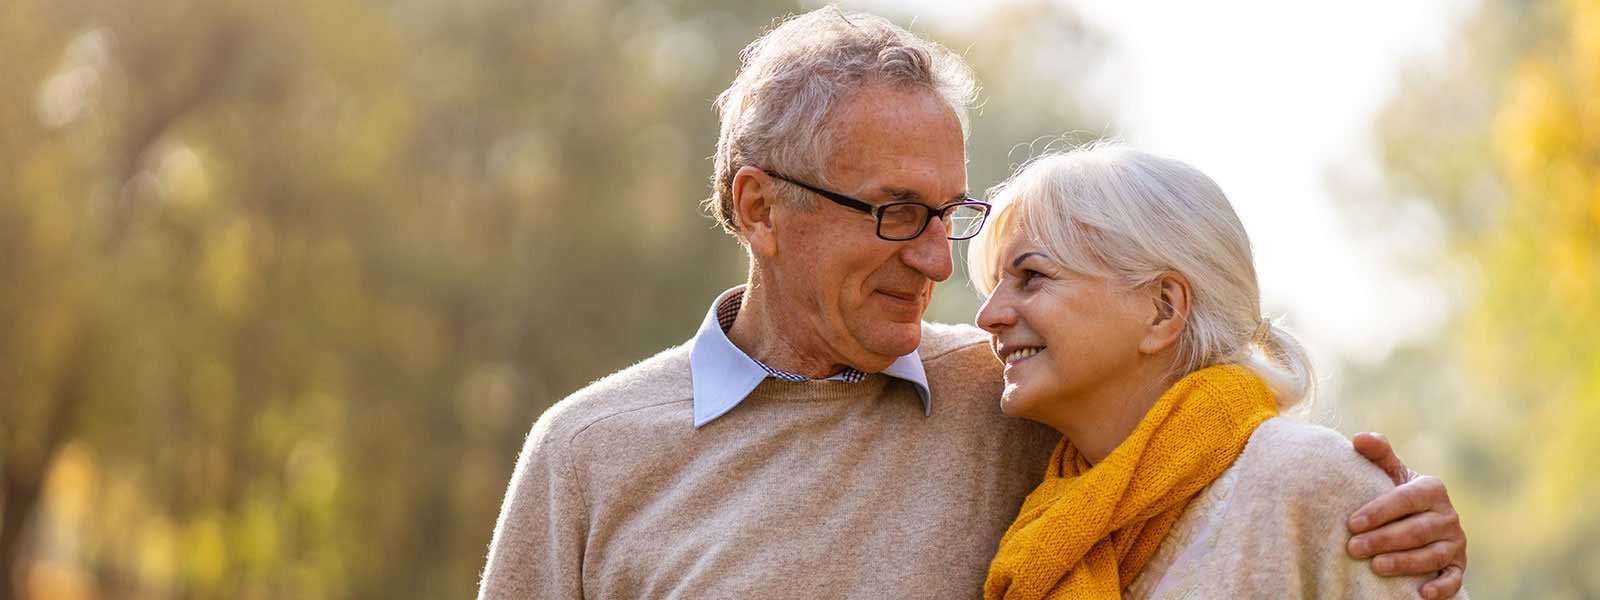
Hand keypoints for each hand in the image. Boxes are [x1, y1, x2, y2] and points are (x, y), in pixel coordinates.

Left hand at [1346, 432, 1466, 598]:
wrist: (1418, 520)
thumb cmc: (1396, 495)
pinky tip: (1422, 593)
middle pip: (1416, 530)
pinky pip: (1454, 578)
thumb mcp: (1389, 473)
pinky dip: (1441, 587)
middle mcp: (1448, 515)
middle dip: (1383, 540)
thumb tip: (1359, 438)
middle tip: (1353, 548)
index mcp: (1431, 489)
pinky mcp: (1458, 565)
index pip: (1405, 500)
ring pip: (1431, 555)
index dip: (1379, 511)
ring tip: (1376, 566)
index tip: (1351, 523)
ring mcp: (1456, 542)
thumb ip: (1378, 454)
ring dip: (1404, 562)